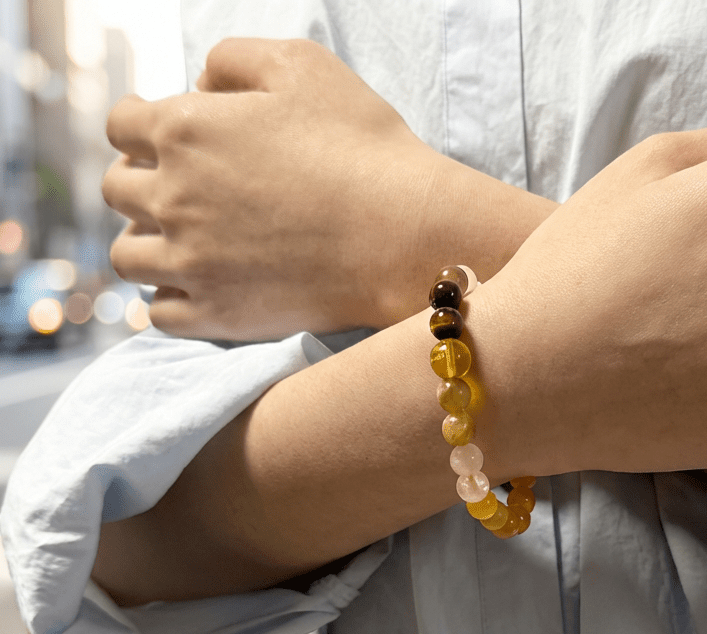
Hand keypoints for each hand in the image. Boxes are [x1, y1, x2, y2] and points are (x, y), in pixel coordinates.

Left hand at [102, 38, 553, 338]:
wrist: (406, 234)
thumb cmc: (364, 148)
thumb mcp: (301, 66)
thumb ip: (233, 61)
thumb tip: (199, 85)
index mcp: (183, 129)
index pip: (122, 123)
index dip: (142, 125)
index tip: (163, 138)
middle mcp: (172, 197)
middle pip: (117, 190)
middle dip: (142, 183)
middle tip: (181, 191)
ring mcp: (191, 263)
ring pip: (128, 258)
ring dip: (147, 245)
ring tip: (182, 246)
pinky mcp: (217, 315)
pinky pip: (161, 314)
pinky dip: (171, 299)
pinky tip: (201, 288)